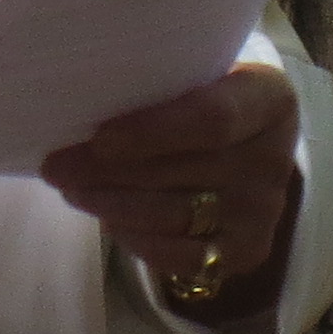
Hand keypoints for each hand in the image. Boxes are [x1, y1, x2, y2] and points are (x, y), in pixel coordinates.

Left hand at [44, 66, 299, 319]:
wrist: (249, 150)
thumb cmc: (208, 99)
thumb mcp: (199, 76)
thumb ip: (160, 85)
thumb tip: (81, 102)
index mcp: (270, 101)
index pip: (212, 119)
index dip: (153, 131)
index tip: (99, 137)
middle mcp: (275, 159)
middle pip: (183, 171)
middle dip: (110, 171)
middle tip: (57, 165)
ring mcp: (263, 212)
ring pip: (174, 216)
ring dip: (112, 205)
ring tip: (71, 189)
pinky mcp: (247, 251)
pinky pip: (181, 256)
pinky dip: (136, 239)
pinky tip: (107, 218)